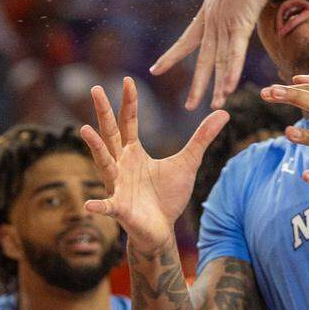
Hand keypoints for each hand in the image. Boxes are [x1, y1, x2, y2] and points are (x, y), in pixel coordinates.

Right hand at [79, 78, 228, 251]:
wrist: (161, 230)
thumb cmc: (168, 195)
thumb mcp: (188, 162)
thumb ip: (202, 138)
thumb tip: (224, 113)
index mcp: (134, 153)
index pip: (128, 121)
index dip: (129, 101)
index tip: (127, 79)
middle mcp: (121, 165)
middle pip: (111, 133)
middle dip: (103, 112)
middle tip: (94, 89)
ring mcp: (118, 186)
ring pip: (104, 163)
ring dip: (95, 147)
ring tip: (84, 129)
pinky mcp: (121, 210)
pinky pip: (108, 206)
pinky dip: (99, 206)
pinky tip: (89, 205)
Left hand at [151, 0, 274, 109]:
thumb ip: (234, 4)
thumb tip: (238, 8)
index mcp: (207, 13)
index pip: (186, 40)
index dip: (171, 56)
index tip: (155, 69)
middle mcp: (212, 22)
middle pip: (203, 59)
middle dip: (197, 85)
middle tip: (190, 106)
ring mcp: (224, 24)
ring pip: (219, 61)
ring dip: (217, 86)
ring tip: (214, 106)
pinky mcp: (239, 24)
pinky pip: (234, 53)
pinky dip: (230, 72)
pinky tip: (227, 88)